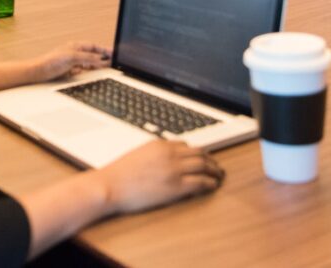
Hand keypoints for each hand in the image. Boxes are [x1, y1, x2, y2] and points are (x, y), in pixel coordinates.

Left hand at [30, 43, 110, 81]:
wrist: (39, 72)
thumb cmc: (52, 61)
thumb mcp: (72, 57)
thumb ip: (88, 58)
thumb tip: (101, 59)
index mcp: (76, 46)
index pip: (94, 47)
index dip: (104, 50)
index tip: (114, 53)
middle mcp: (75, 53)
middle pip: (93, 55)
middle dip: (103, 58)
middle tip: (114, 62)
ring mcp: (73, 62)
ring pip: (89, 64)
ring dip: (96, 66)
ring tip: (107, 68)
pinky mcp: (69, 71)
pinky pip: (82, 71)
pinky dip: (88, 72)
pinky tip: (92, 73)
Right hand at [95, 140, 223, 214]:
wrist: (111, 185)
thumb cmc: (119, 173)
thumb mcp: (138, 154)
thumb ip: (154, 154)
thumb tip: (165, 159)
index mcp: (160, 144)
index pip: (185, 145)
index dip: (197, 152)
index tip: (201, 157)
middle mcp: (170, 154)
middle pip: (199, 153)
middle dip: (211, 160)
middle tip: (216, 166)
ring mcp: (174, 170)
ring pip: (203, 166)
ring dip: (215, 170)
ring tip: (219, 176)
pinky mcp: (176, 187)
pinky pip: (200, 182)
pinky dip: (210, 183)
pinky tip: (213, 185)